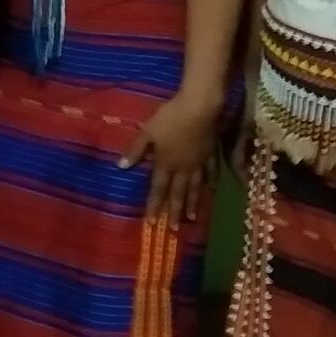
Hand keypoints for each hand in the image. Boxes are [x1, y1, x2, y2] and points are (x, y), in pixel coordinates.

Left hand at [122, 89, 220, 220]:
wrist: (199, 108)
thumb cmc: (170, 118)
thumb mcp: (147, 132)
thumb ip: (135, 150)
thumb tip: (121, 167)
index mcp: (166, 163)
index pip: (158, 188)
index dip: (154, 205)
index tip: (151, 222)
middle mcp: (183, 168)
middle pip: (178, 193)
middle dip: (174, 212)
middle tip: (174, 229)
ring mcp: (199, 162)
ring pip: (196, 187)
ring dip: (193, 203)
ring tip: (192, 218)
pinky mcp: (211, 154)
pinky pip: (212, 172)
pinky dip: (212, 182)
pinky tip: (213, 190)